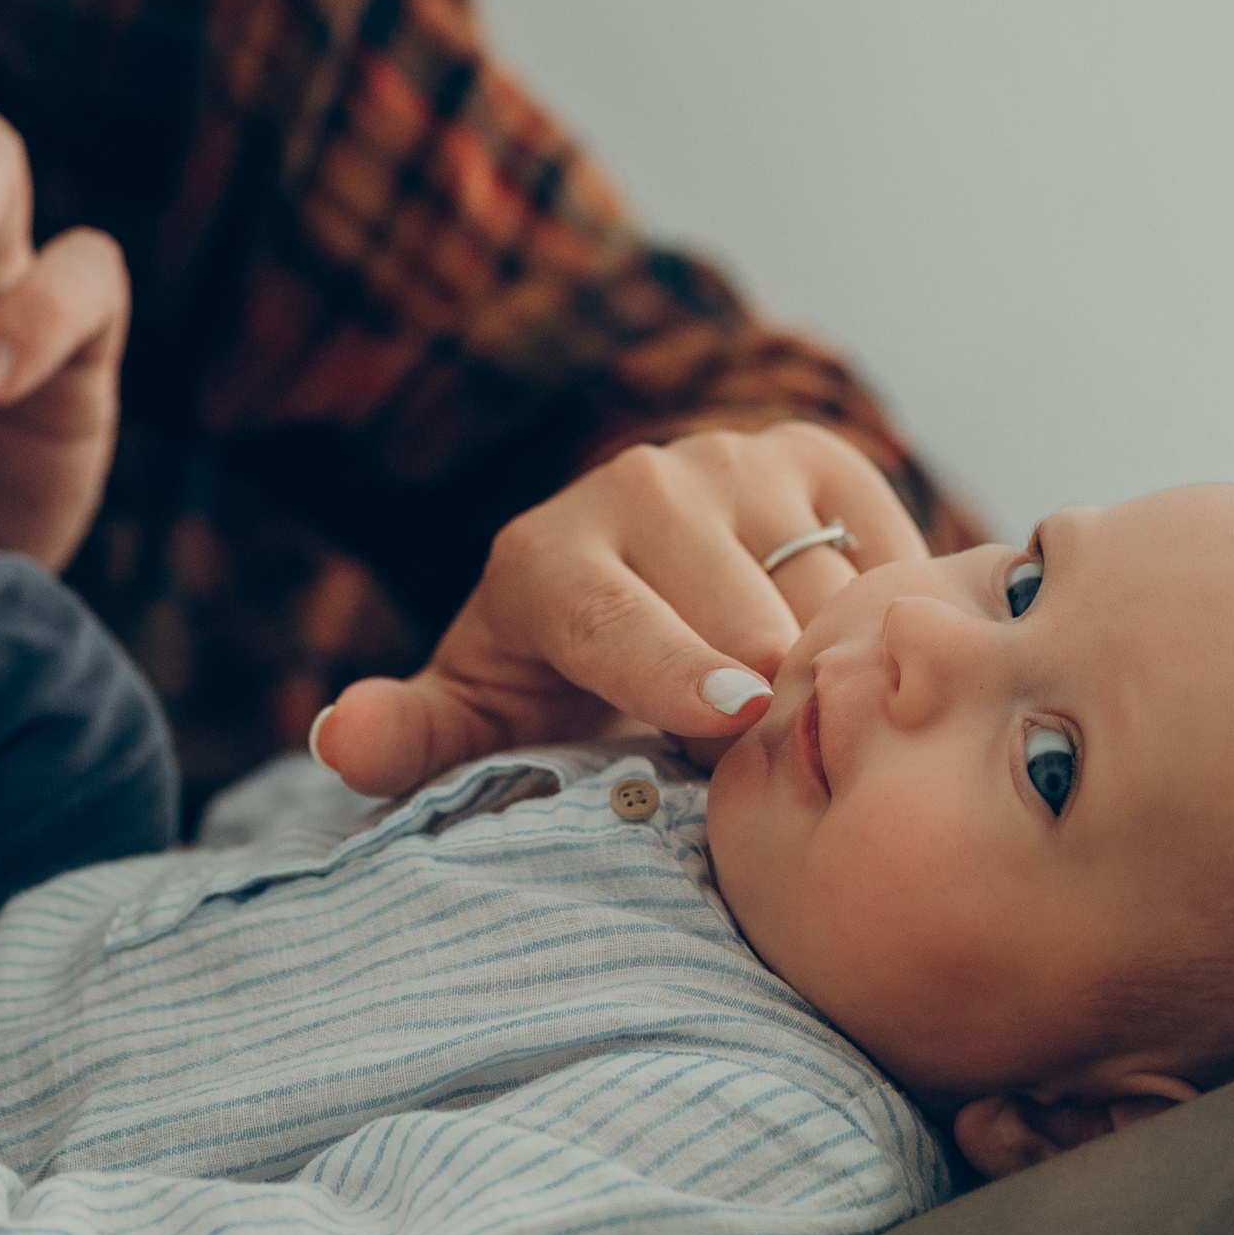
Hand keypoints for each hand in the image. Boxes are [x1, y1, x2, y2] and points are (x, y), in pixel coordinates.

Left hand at [315, 423, 928, 797]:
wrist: (643, 582)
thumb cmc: (553, 684)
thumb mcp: (478, 723)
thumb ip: (410, 743)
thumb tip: (341, 736)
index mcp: (547, 555)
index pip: (614, 619)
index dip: (672, 673)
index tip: (731, 718)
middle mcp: (642, 484)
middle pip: (742, 625)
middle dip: (767, 715)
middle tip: (768, 778)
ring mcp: (738, 460)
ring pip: (826, 595)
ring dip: (836, 675)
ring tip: (818, 732)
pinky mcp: (822, 457)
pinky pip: (890, 555)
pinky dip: (892, 621)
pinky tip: (862, 668)